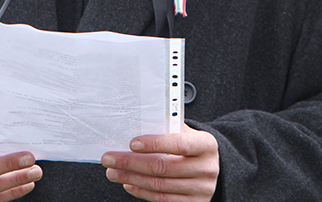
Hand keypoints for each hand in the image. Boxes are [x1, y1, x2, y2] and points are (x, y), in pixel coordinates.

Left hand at [101, 124, 218, 201]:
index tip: (132, 143)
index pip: (179, 144)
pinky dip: (141, 191)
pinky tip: (128, 183)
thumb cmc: (192, 146)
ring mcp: (200, 189)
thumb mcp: (186, 133)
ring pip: (159, 185)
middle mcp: (206, 168)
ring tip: (114, 172)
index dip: (155, 143)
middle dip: (132, 162)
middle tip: (111, 158)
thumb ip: (168, 129)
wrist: (210, 167)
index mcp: (206, 145)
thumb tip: (137, 127)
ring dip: (131, 178)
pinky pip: (161, 199)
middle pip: (163, 167)